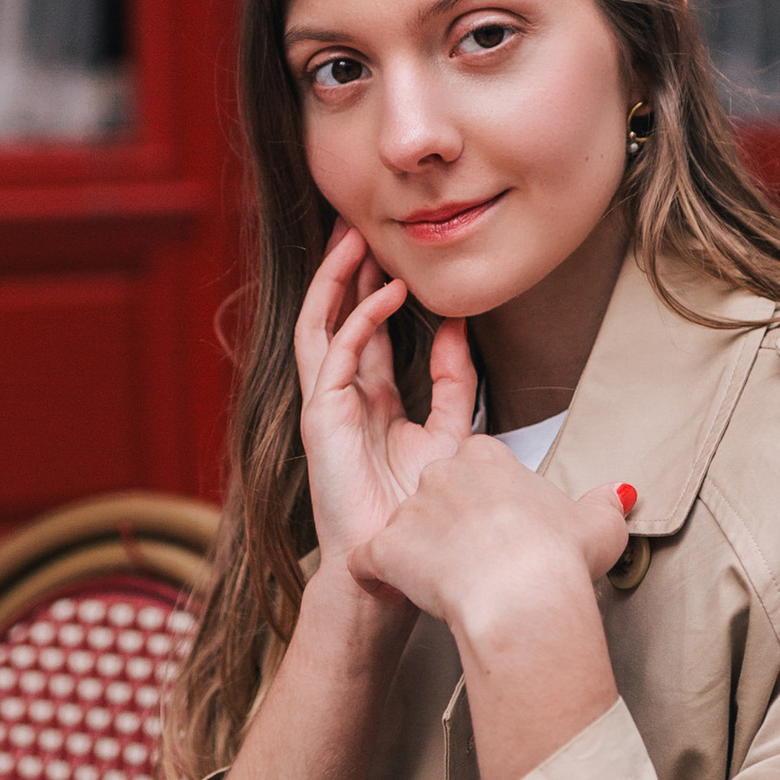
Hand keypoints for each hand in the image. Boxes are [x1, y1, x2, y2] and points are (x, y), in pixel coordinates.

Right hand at [294, 225, 479, 598]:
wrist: (398, 558)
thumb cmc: (420, 509)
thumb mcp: (451, 432)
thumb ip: (454, 381)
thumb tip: (458, 327)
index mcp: (371, 397)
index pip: (365, 327)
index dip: (375, 285)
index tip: (392, 247)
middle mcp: (343, 395)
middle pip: (336, 315)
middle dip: (345, 268)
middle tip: (358, 222)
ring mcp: (327, 404)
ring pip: (320, 325)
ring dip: (335, 280)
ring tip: (351, 239)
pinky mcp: (321, 417)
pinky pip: (332, 355)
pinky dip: (357, 321)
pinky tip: (384, 296)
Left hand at [352, 434, 633, 651]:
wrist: (522, 596)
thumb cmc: (557, 559)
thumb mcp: (598, 523)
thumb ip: (604, 504)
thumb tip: (619, 494)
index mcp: (486, 459)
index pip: (474, 466)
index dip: (485, 500)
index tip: (497, 526)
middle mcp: (442, 474)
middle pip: (436, 493)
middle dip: (448, 525)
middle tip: (472, 559)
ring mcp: (410, 510)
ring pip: (401, 527)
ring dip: (416, 554)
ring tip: (443, 585)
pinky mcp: (385, 549)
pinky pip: (366, 563)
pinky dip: (376, 578)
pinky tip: (393, 591)